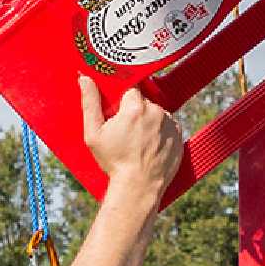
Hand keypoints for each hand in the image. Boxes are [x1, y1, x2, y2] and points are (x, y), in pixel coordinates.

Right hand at [80, 74, 182, 209]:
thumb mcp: (94, 134)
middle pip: (144, 101)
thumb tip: (85, 78)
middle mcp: (156, 111)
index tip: (118, 113)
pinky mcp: (179, 136)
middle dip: (135, 111)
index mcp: (135, 107)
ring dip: (149, 121)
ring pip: (157, 113)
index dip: (122, 101)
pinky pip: (168, 126)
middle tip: (126, 131)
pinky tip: (150, 146)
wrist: (139, 187)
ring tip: (138, 141)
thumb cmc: (114, 162)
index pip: (130, 89)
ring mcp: (170, 124)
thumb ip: (90, 103)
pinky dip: (160, 132)